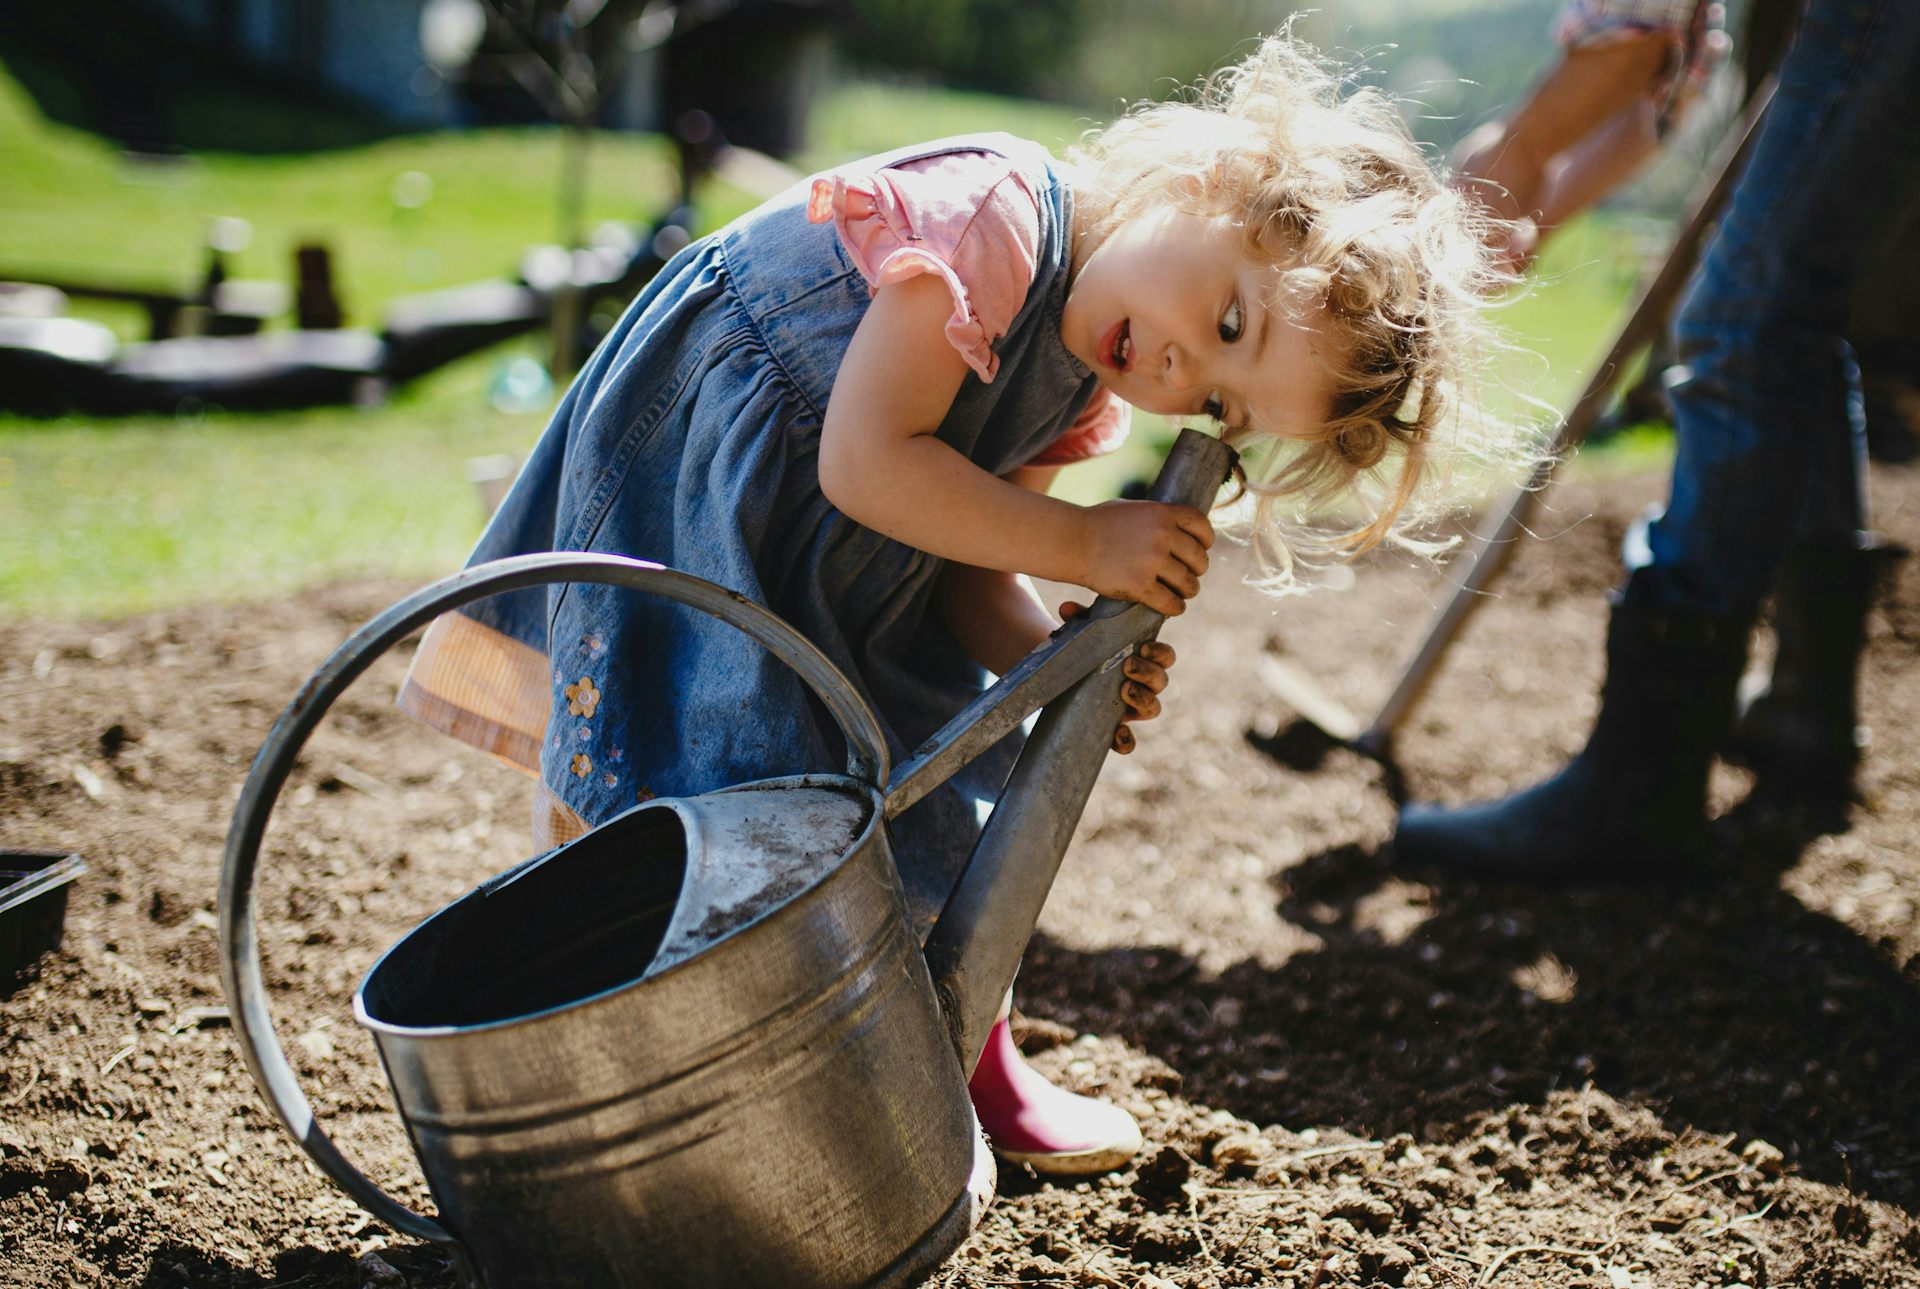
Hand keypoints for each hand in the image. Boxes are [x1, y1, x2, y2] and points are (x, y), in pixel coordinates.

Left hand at [1060, 602, 1176, 754]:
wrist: (1064, 679)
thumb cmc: (1084, 651)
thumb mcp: (1083, 634)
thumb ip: (1079, 619)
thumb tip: (1066, 608)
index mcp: (1144, 660)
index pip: (1164, 657)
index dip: (1160, 653)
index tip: (1144, 647)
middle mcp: (1143, 685)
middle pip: (1161, 682)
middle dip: (1149, 673)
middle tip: (1129, 665)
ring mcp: (1131, 708)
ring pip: (1152, 708)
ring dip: (1142, 699)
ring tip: (1124, 690)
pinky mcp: (1115, 728)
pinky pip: (1128, 742)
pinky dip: (1126, 742)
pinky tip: (1118, 734)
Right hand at [1076, 499, 1212, 616]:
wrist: (1071, 541)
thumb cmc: (1097, 524)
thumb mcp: (1132, 509)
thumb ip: (1157, 518)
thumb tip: (1180, 529)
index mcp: (1163, 513)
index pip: (1202, 527)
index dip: (1206, 541)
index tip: (1201, 550)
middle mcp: (1162, 535)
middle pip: (1199, 559)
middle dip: (1196, 570)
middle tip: (1188, 576)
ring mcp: (1152, 561)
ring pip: (1188, 584)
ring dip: (1187, 591)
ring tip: (1180, 593)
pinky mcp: (1140, 586)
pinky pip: (1171, 603)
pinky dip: (1175, 607)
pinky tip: (1171, 607)